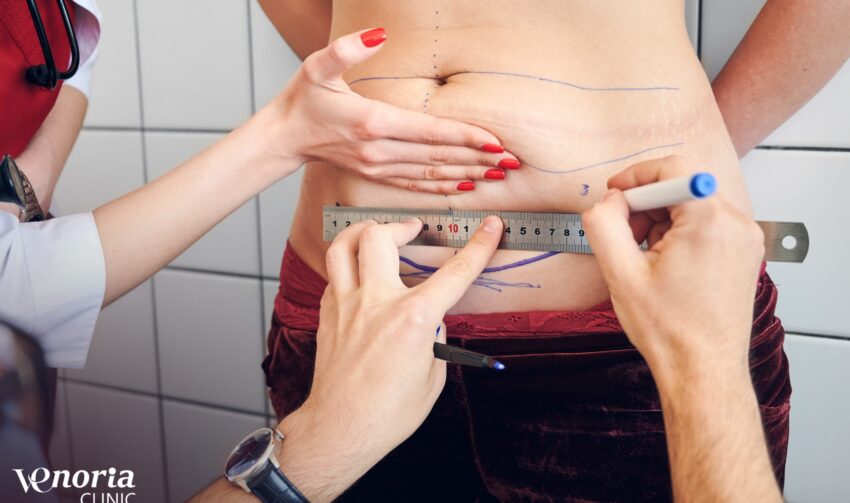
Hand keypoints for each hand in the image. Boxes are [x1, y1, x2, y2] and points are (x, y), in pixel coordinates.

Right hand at [267, 28, 518, 193]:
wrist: (283, 138)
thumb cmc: (302, 100)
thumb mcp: (317, 66)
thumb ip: (348, 49)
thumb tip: (380, 33)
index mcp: (373, 122)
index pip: (430, 132)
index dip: (466, 136)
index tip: (496, 142)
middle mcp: (380, 150)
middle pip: (439, 155)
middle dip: (478, 158)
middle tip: (513, 162)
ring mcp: (378, 167)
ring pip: (431, 173)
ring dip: (466, 173)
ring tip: (497, 176)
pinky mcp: (376, 175)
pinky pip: (415, 185)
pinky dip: (441, 187)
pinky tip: (462, 186)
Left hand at [275, 215, 502, 501]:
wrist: (342, 428)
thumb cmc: (389, 412)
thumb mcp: (433, 377)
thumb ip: (436, 338)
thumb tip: (433, 320)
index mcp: (413, 319)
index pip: (455, 272)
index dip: (479, 245)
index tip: (491, 226)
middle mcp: (377, 303)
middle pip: (379, 237)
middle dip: (401, 226)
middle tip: (414, 230)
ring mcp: (347, 306)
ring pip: (344, 246)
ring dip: (363, 232)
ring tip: (378, 233)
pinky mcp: (328, 315)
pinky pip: (334, 275)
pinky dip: (349, 267)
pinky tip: (361, 276)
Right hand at [581, 156, 764, 375]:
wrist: (702, 370)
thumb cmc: (670, 331)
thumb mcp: (620, 273)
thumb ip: (604, 224)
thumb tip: (607, 201)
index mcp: (709, 222)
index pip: (671, 169)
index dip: (634, 177)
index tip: (613, 194)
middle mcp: (736, 224)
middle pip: (682, 186)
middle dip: (645, 205)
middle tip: (625, 236)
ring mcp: (744, 239)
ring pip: (692, 206)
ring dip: (660, 221)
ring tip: (645, 257)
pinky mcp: (743, 252)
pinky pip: (705, 224)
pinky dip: (679, 233)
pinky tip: (664, 263)